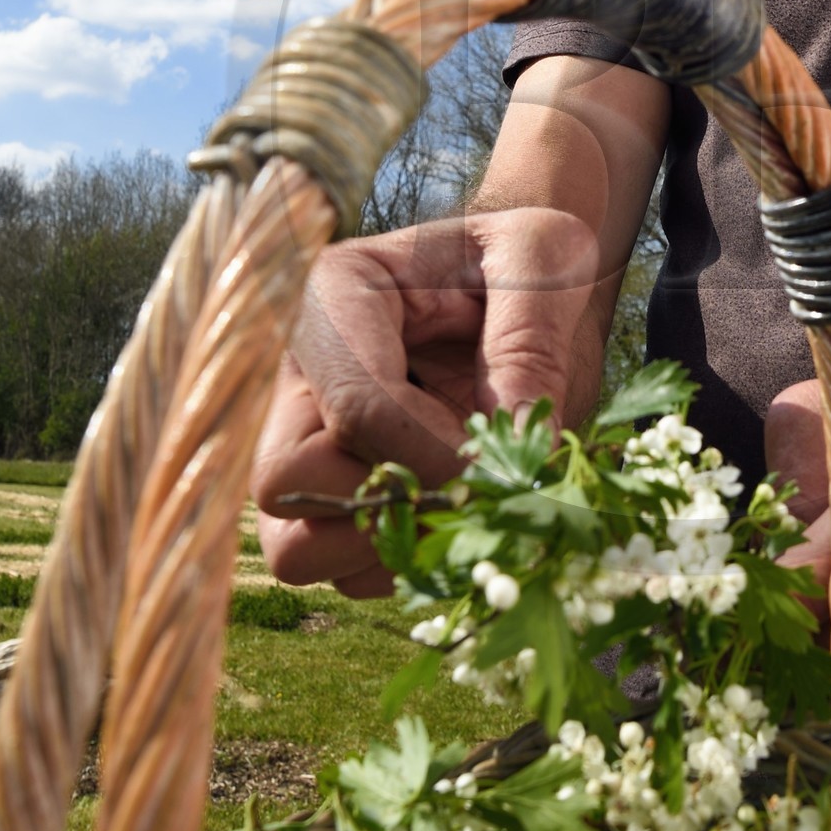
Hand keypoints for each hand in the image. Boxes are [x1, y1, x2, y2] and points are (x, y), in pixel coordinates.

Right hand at [253, 208, 597, 595]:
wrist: (526, 286)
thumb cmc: (526, 260)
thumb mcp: (545, 259)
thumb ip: (531, 338)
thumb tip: (518, 443)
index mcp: (336, 296)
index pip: (355, 405)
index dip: (432, 454)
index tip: (503, 465)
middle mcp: (300, 374)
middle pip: (285, 480)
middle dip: (388, 502)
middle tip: (473, 486)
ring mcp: (307, 441)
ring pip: (295, 544)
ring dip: (390, 546)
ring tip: (468, 504)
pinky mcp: (337, 496)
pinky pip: (343, 572)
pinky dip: (406, 564)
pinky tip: (462, 517)